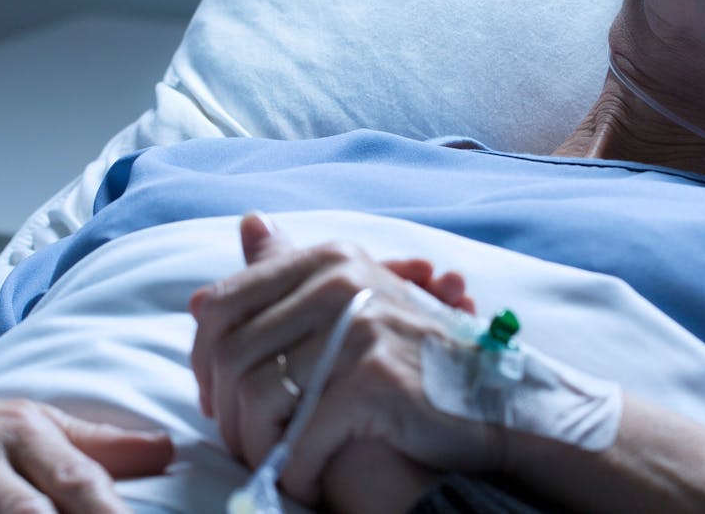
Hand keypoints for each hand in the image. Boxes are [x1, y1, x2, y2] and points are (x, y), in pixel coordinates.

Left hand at [189, 213, 495, 506]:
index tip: (215, 398)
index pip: (223, 304)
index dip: (204, 359)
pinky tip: (302, 483)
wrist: (499, 404)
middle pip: (232, 354)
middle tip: (238, 443)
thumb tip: (249, 222)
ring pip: (258, 398)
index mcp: (328, 259)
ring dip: (253, 447)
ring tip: (268, 465)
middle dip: (224, 411)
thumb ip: (297, 266)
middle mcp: (340, 282)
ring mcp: (359, 329)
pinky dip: (293, 471)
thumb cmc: (419, 359)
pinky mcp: (373, 381)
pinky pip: (300, 437)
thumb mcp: (358, 295)